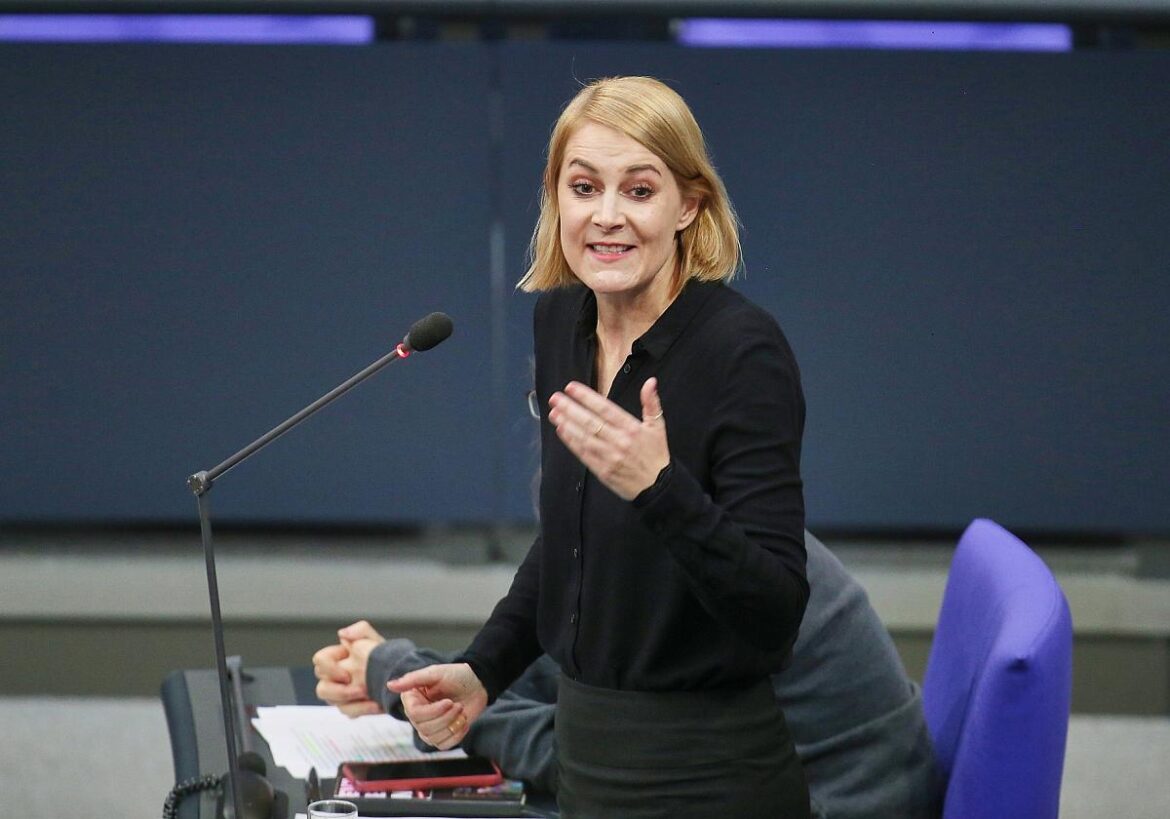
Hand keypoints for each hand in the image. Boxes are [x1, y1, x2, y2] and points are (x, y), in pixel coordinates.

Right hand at [312, 620, 385, 717]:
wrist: (399, 672)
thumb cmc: (384, 654)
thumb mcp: (375, 639)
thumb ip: (360, 630)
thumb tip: (342, 634)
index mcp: (337, 658)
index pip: (319, 660)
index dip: (329, 668)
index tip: (346, 674)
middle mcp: (335, 678)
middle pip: (321, 689)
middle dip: (339, 692)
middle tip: (360, 690)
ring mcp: (341, 694)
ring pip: (333, 703)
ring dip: (350, 702)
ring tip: (368, 696)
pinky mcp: (351, 706)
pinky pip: (349, 712)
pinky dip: (363, 709)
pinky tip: (378, 705)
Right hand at [387, 663, 487, 750]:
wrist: (477, 684)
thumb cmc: (456, 676)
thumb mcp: (435, 673)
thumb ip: (413, 679)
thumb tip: (390, 685)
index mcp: (412, 699)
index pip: (415, 714)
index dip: (433, 712)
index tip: (449, 702)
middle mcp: (417, 715)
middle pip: (425, 728)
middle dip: (446, 717)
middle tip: (458, 704)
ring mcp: (429, 728)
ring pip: (434, 738)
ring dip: (453, 725)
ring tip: (461, 710)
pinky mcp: (441, 736)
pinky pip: (444, 746)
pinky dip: (457, 735)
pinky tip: (463, 721)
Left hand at [548, 377, 669, 500]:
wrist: (658, 486)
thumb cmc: (656, 454)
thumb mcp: (658, 426)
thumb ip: (651, 402)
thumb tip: (650, 383)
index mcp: (631, 428)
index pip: (605, 408)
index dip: (586, 397)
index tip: (571, 388)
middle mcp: (619, 441)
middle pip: (590, 422)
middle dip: (570, 408)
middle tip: (555, 398)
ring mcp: (609, 457)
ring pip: (584, 437)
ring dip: (567, 424)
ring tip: (554, 413)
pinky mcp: (603, 471)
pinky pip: (584, 454)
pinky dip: (572, 442)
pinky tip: (562, 431)